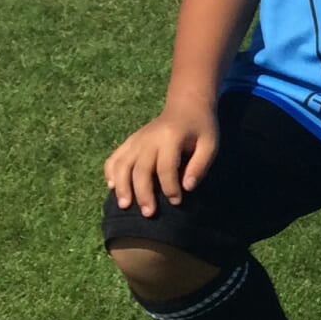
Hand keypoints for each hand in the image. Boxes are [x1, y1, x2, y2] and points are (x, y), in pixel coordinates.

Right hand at [104, 102, 220, 219]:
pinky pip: (114, 158)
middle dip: (143, 193)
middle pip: (141, 169)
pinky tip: (111, 187)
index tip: (177, 201)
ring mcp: (136, 140)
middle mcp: (149, 138)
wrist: (186, 106)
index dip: (170, 187)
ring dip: (121, 186)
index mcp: (170, 137)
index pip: (166, 167)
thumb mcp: (210, 144)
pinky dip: (110, 172)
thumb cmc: (200, 128)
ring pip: (122, 164)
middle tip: (148, 213)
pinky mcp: (130, 142)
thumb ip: (200, 165)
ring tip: (124, 205)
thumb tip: (187, 188)